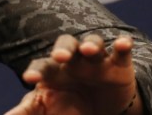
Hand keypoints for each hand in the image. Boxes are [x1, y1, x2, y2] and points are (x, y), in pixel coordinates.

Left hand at [4, 34, 141, 114]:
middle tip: (60, 57)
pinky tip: (123, 43)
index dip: (35, 71)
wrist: (100, 107)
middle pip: (65, 45)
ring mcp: (95, 60)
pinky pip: (120, 52)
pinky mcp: (118, 64)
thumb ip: (27, 110)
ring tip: (89, 50)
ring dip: (91, 44)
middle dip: (62, 49)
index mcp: (53, 70)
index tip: (29, 79)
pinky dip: (122, 46)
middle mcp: (73, 60)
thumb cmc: (66, 103)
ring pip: (92, 43)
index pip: (42, 66)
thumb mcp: (46, 108)